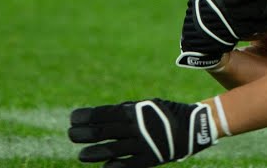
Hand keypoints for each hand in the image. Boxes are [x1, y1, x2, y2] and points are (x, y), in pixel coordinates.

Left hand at [70, 98, 217, 165]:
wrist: (194, 127)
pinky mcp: (149, 159)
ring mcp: (142, 143)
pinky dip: (112, 166)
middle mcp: (136, 126)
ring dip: (92, 153)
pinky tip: (104, 166)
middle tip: (72, 135)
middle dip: (82, 134)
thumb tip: (101, 117)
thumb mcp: (146, 105)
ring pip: (109, 150)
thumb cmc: (165, 114)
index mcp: (134, 111)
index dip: (85, 117)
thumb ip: (126, 111)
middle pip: (101, 131)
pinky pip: (126, 165)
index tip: (73, 119)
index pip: (102, 113)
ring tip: (82, 156)